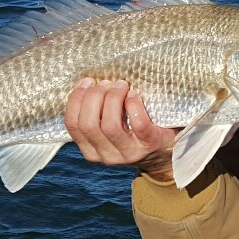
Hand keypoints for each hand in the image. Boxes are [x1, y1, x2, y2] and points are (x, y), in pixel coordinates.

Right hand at [64, 78, 178, 180]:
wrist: (165, 154)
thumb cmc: (133, 133)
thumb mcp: (110, 129)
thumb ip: (97, 115)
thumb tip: (89, 84)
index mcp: (92, 151)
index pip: (73, 125)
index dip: (76, 100)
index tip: (87, 82)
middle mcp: (107, 156)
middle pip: (88, 124)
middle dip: (94, 97)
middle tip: (107, 83)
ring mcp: (128, 153)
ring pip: (109, 125)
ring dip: (113, 99)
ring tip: (121, 85)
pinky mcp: (149, 145)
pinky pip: (138, 124)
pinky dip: (133, 105)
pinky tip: (134, 95)